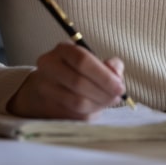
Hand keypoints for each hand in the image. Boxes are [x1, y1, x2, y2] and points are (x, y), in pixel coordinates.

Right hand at [7, 42, 126, 119]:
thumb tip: (116, 74)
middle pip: (78, 82)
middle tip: (117, 96)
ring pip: (75, 101)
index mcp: (62, 50)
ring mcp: (45, 87)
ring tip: (109, 101)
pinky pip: (73, 114)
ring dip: (98, 104)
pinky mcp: (47, 106)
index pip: (82, 60)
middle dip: (103, 92)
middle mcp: (49, 66)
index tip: (119, 87)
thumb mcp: (94, 61)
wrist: (50, 85)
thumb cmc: (78, 71)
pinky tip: (97, 107)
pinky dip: (90, 112)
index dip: (104, 76)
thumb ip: (110, 65)